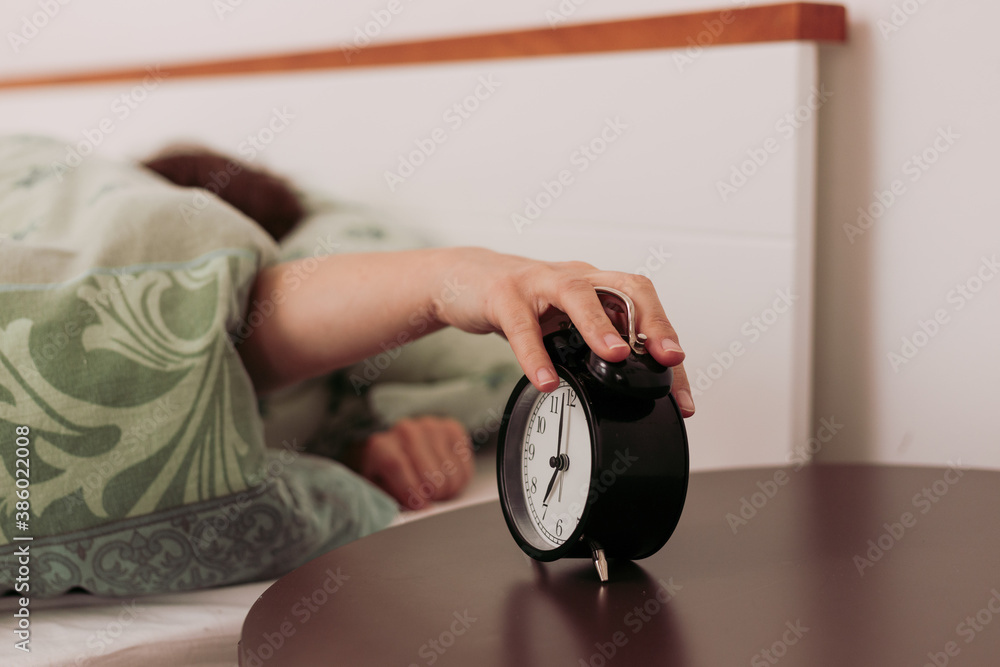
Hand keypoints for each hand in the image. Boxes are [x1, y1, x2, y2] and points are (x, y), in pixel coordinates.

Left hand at [353, 416, 473, 509]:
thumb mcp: (378, 488)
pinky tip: (447, 478)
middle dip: (433, 495)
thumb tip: (410, 514)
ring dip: (448, 490)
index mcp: (380, 445)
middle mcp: (406, 431)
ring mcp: (431, 427)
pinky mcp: (451, 428)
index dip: (410, 491)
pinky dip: (460, 479)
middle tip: (429, 500)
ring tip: (436, 490)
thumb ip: (389, 500)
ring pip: (450, 471)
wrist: (397, 445)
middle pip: (429, 472)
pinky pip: (464, 464)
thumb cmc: (386, 473)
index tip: (421, 508)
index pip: (396, 465)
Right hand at [432, 248, 694, 416]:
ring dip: (601, 326)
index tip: (682, 394)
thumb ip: (592, 344)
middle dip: (654, 322)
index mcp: (597, 286)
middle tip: (670, 358)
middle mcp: (576, 279)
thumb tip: (629, 386)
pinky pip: (521, 325)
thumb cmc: (520, 301)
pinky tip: (546, 380)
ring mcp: (539, 283)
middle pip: (626, 288)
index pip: (645, 309)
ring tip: (616, 357)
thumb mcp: (564, 322)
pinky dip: (535, 354)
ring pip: (577, 295)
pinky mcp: (503, 295)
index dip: (669, 347)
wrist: (464, 280)